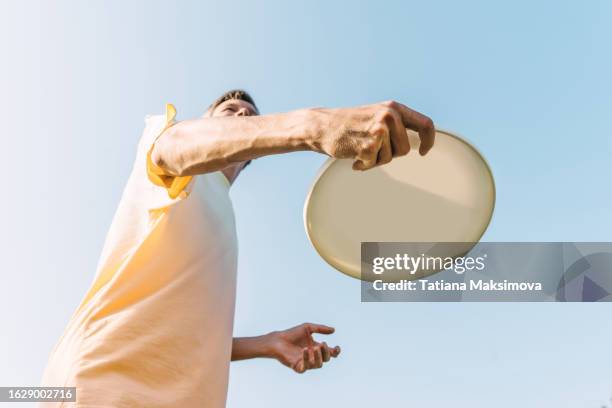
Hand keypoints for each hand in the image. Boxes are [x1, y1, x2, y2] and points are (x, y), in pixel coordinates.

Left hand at [267, 323, 340, 373]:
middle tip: (322, 344)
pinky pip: (306, 367)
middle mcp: (313, 357)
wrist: (278, 340)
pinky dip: (307, 359)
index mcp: (316, 348)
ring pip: (318, 365)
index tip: (337, 347)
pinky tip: (305, 350)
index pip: (330, 353)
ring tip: (314, 347)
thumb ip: (320, 328)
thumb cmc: (292, 334)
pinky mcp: (298, 367)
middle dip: (326, 352)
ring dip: (318, 356)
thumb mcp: (307, 328)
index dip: (335, 352)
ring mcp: (306, 363)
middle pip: (326, 359)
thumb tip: (334, 330)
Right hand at [309, 100, 434, 169]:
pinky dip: (363, 164)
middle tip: (374, 147)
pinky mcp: (369, 145)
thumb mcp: (377, 114)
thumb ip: (397, 124)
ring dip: (375, 159)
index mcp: (394, 108)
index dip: (428, 140)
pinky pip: (374, 164)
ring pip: (389, 158)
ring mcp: (379, 130)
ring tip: (361, 148)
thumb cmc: (349, 123)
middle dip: (390, 154)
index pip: (425, 124)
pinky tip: (354, 155)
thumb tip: (417, 141)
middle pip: (405, 149)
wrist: (322, 126)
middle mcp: (389, 116)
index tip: (423, 151)